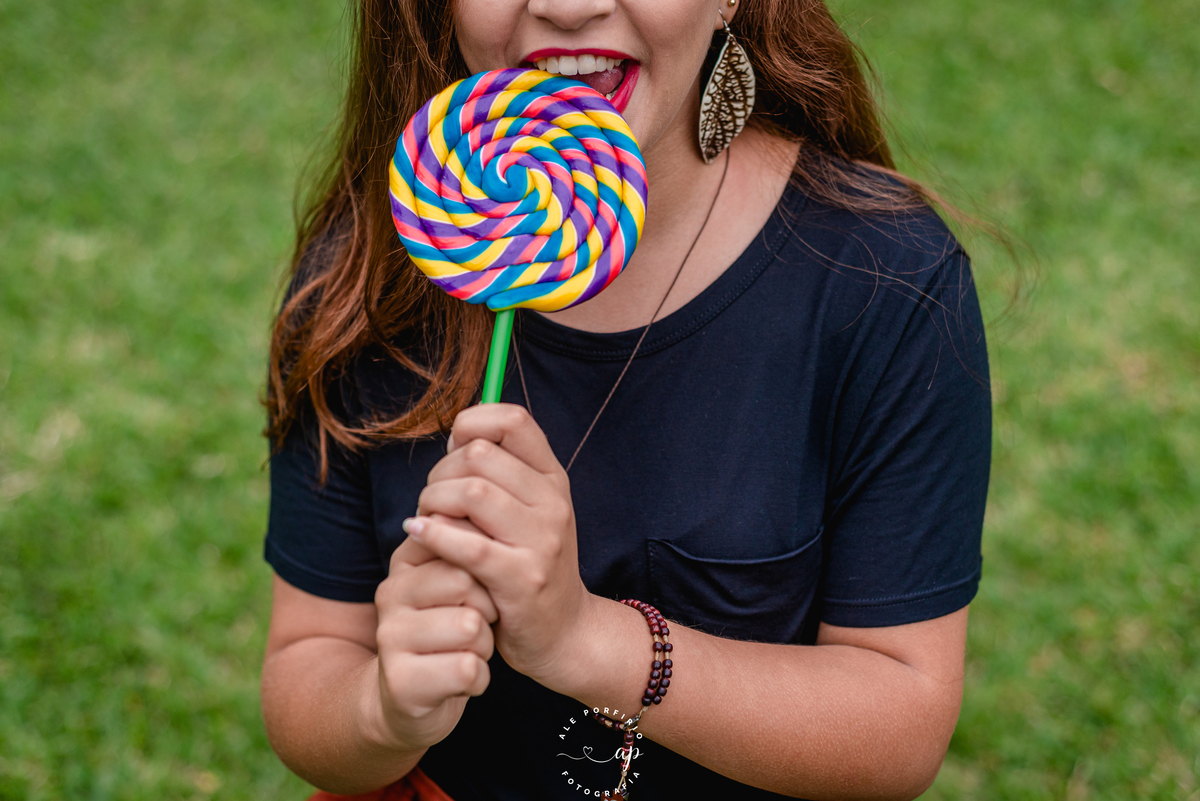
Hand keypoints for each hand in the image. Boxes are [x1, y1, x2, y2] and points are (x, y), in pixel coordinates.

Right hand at [370, 520, 497, 751]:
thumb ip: (467, 545)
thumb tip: (490, 498)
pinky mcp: (401, 683)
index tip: (485, 584)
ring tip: (470, 651)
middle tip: (480, 623)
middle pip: (467, 580)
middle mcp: (390, 593)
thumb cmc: (450, 630)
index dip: (488, 567)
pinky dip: (480, 678)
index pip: (462, 540)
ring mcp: (390, 638)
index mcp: (406, 560)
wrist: (412, 699)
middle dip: (489, 606)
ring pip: (471, 627)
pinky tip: (465, 679)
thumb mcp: (457, 582)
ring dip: (485, 644)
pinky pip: (467, 669)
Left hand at [406, 403, 593, 690]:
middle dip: (441, 472)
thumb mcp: (528, 512)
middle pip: (480, 455)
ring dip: (433, 502)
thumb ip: (498, 474)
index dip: (473, 423)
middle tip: (432, 499)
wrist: (564, 632)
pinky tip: (418, 536)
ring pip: (471, 493)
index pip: (513, 420)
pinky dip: (432, 535)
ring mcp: (541, 541)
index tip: (454, 449)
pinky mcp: (521, 578)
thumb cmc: (529, 565)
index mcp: (553, 479)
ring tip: (425, 519)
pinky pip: (466, 544)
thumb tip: (455, 436)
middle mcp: (552, 503)